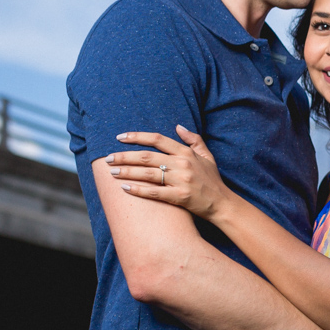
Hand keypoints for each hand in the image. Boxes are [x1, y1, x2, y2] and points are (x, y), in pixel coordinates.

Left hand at [108, 125, 231, 220]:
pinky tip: (124, 188)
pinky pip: (154, 192)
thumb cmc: (212, 180)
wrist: (222, 203)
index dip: (137, 137)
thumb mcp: (207, 156)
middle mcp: (183, 164)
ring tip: (111, 172)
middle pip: (146, 156)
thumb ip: (194, 139)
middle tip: (108, 159)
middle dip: (124, 156)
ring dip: (126, 171)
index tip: (120, 137)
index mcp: (186, 152)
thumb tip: (178, 126)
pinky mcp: (179, 197)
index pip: (158, 139)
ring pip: (147, 173)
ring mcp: (181, 180)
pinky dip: (137, 189)